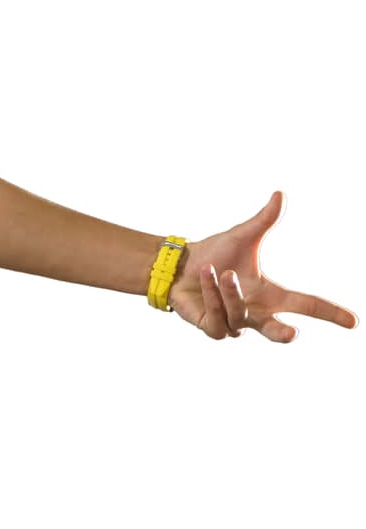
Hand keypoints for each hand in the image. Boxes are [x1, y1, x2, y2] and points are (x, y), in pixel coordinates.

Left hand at [167, 191, 357, 342]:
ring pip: (237, 314)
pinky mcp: (211, 328)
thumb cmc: (214, 255)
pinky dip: (210, 294)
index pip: (307, 305)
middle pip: (275, 331)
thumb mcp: (243, 237)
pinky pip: (216, 316)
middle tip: (293, 335)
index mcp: (271, 295)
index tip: (354, 322)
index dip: (330, 313)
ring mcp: (233, 323)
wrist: (179, 267)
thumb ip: (264, 221)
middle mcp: (255, 313)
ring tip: (219, 272)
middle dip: (282, 334)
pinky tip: (203, 279)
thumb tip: (280, 194)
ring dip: (228, 291)